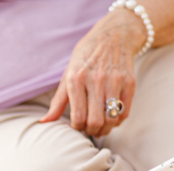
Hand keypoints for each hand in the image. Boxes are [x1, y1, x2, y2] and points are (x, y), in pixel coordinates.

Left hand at [41, 9, 145, 136]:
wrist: (113, 35)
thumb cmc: (86, 58)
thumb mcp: (68, 75)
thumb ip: (57, 101)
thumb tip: (44, 122)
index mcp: (76, 79)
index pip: (78, 117)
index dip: (77, 127)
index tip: (77, 125)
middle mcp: (96, 80)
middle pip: (95, 121)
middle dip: (91, 131)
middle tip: (89, 129)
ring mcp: (114, 81)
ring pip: (111, 119)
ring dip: (105, 129)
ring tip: (100, 126)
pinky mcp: (130, 82)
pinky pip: (125, 112)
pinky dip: (118, 120)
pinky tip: (112, 117)